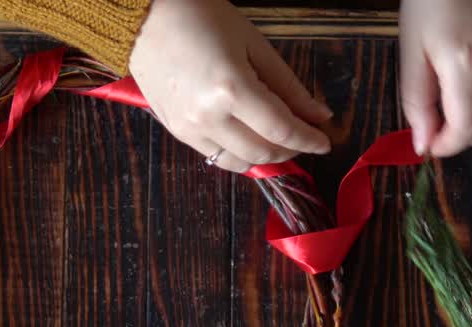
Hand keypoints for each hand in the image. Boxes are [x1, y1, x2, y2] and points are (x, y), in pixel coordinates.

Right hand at [128, 0, 331, 172]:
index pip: (281, 129)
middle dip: (290, 150)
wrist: (145, 18)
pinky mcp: (177, 132)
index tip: (325, 141)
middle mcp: (208, 117)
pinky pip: (215, 156)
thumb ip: (288, 85)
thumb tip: (318, 115)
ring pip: (238, 163)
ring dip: (265, 157)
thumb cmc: (201, 18)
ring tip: (277, 140)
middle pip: (262, 152)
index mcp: (231, 89)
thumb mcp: (254, 45)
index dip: (308, 139)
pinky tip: (248, 137)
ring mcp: (189, 128)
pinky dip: (238, 153)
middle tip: (304, 137)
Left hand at [399, 0, 471, 156]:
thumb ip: (416, 101)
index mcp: (464, 63)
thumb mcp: (410, 50)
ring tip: (455, 98)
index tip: (431, 148)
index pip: (466, 127)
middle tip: (442, 130)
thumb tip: (423, 146)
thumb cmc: (429, 2)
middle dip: (465, 138)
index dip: (447, 147)